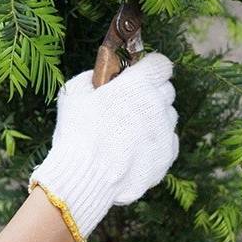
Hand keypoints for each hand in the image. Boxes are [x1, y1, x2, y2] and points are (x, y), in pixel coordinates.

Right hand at [29, 52, 178, 241]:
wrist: (86, 177)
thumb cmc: (77, 133)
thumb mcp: (73, 94)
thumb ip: (90, 78)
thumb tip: (98, 77)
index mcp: (139, 84)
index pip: (161, 64)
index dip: (150, 67)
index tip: (140, 74)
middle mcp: (158, 105)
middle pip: (166, 90)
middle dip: (152, 92)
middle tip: (131, 103)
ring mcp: (165, 132)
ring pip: (168, 117)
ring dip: (154, 118)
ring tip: (130, 131)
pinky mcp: (166, 157)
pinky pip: (168, 142)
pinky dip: (155, 142)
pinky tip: (135, 149)